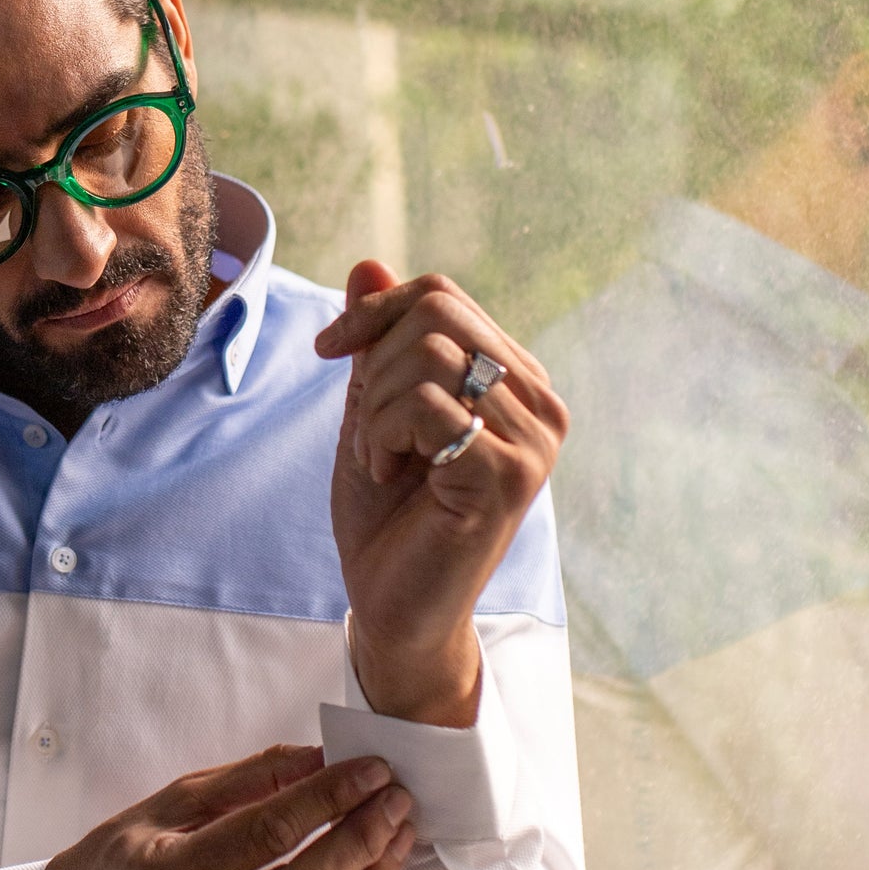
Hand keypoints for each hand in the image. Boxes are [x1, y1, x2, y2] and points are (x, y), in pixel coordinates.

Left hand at [314, 266, 567, 727]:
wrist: (393, 606)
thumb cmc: (387, 514)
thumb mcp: (372, 410)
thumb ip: (378, 342)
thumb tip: (368, 263)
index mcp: (515, 379)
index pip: (442, 296)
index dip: (374, 311)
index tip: (329, 350)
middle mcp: (539, 402)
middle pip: (434, 315)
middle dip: (372, 366)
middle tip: (371, 431)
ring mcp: (533, 440)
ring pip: (426, 357)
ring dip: (374, 410)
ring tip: (383, 460)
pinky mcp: (509, 475)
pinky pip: (424, 406)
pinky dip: (381, 436)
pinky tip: (390, 476)